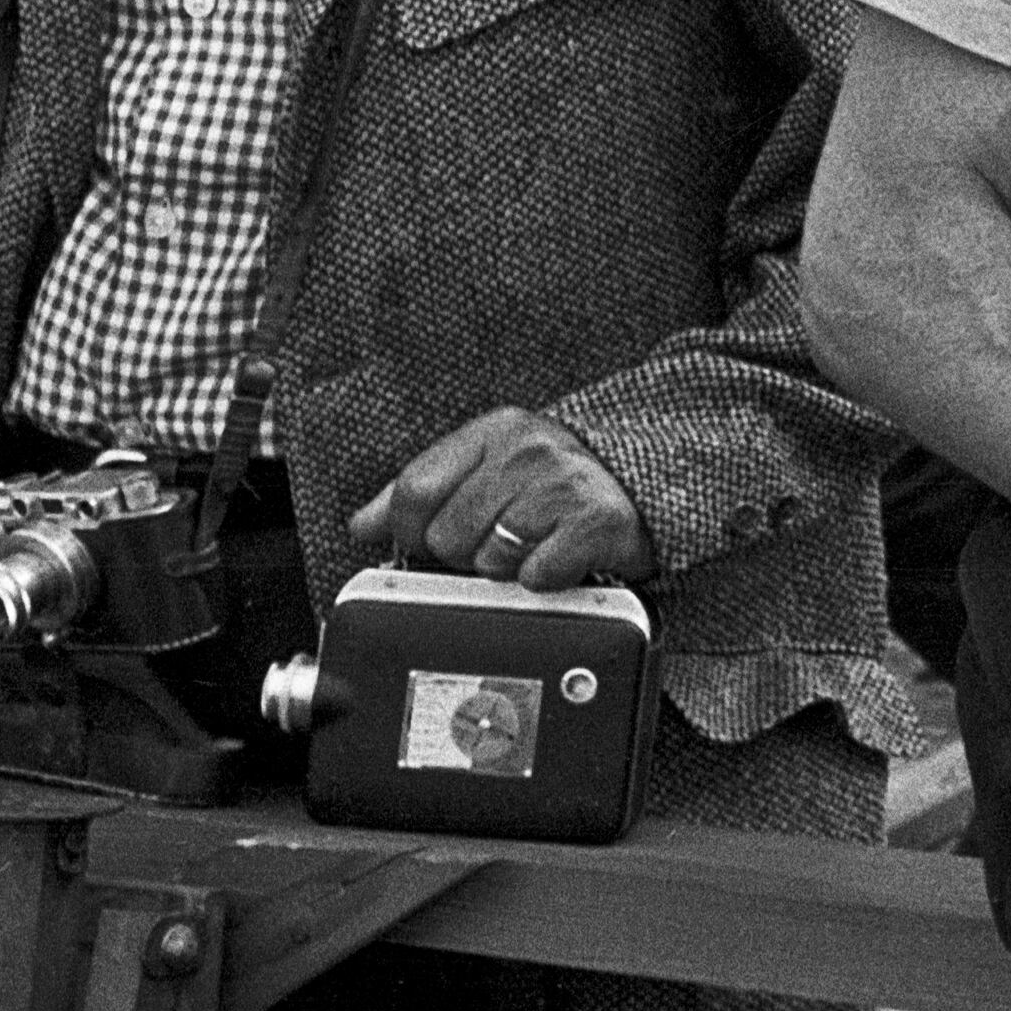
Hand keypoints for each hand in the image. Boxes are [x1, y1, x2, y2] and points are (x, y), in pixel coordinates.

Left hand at [354, 409, 654, 592]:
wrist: (647, 484)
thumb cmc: (557, 483)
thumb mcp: (487, 468)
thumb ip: (422, 492)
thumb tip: (363, 524)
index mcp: (495, 431)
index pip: (416, 490)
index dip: (410, 532)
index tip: (428, 543)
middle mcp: (529, 449)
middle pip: (447, 534)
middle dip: (466, 553)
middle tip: (500, 540)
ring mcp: (564, 483)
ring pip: (489, 559)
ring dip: (507, 568)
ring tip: (532, 547)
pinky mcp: (597, 522)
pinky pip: (536, 575)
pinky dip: (545, 579)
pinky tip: (559, 558)